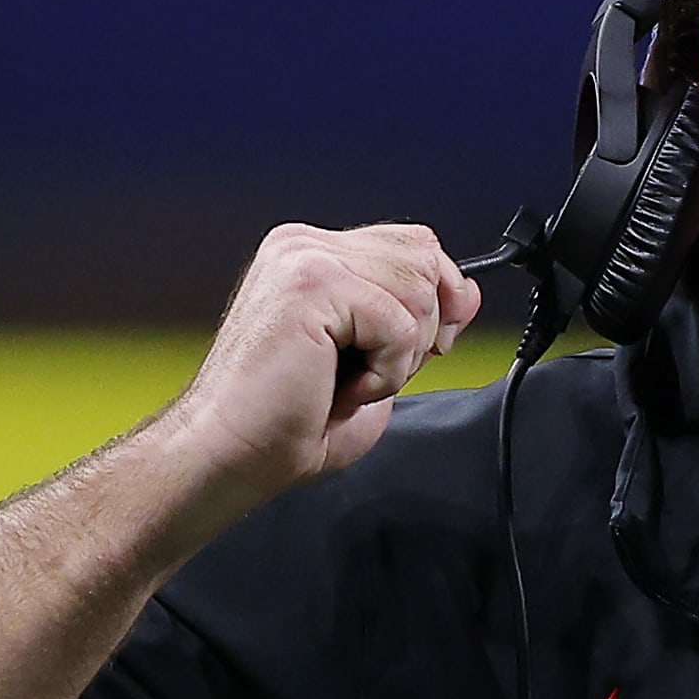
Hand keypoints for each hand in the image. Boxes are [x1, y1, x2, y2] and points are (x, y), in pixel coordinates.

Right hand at [172, 220, 481, 502]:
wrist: (231, 454)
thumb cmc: (289, 421)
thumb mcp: (374, 361)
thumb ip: (417, 320)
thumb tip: (467, 292)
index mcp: (314, 253)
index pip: (415, 245)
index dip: (437, 298)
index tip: (414, 349)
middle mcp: (305, 244)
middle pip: (425, 257)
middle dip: (423, 328)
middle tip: (369, 370)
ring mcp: (305, 258)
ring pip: (419, 289)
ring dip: (400, 355)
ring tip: (346, 380)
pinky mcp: (310, 284)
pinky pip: (398, 324)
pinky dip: (384, 372)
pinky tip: (338, 389)